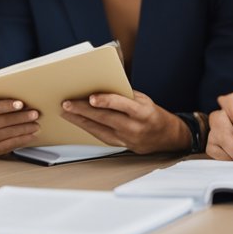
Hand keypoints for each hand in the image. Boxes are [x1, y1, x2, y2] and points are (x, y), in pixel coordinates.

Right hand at [0, 98, 39, 155]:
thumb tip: (17, 92)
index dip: (2, 106)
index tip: (20, 104)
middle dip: (17, 118)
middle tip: (33, 114)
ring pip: (3, 135)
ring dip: (22, 130)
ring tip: (35, 125)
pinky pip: (6, 146)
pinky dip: (20, 141)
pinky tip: (30, 136)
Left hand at [60, 91, 187, 153]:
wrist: (166, 137)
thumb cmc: (152, 113)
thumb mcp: (144, 99)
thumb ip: (124, 96)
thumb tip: (100, 88)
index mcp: (142, 112)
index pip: (122, 105)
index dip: (106, 101)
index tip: (91, 97)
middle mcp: (134, 127)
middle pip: (105, 118)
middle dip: (83, 110)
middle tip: (67, 103)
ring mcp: (126, 139)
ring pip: (99, 129)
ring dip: (80, 120)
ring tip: (66, 112)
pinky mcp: (120, 145)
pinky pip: (100, 136)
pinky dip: (88, 127)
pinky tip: (78, 121)